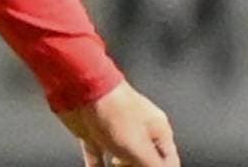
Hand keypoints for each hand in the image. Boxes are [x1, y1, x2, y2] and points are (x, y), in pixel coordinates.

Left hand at [57, 81, 177, 166]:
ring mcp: (114, 131)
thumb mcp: (140, 149)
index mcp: (158, 130)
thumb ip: (153, 166)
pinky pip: (98, 155)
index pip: (168, 161)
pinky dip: (97, 166)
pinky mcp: (93, 132)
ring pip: (122, 159)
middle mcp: (139, 130)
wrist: (79, 88)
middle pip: (144, 161)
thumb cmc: (114, 112)